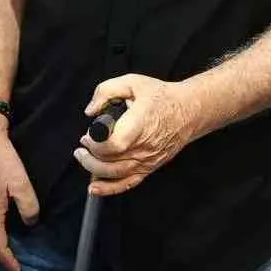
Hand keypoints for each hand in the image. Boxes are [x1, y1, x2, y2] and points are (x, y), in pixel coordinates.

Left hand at [74, 74, 199, 195]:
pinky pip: (128, 183)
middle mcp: (144, 146)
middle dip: (89, 156)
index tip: (87, 136)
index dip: (96, 144)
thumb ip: (106, 91)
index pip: (115, 143)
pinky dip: (109, 188)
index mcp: (140, 123)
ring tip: (84, 157)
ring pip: (116, 174)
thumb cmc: (160, 96)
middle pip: (111, 162)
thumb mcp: (132, 82)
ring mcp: (147, 159)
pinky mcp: (149, 167)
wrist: (188, 111)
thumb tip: (90, 111)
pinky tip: (95, 188)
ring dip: (94, 169)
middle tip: (82, 145)